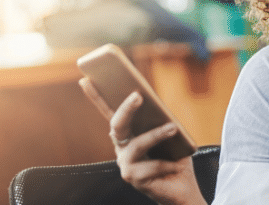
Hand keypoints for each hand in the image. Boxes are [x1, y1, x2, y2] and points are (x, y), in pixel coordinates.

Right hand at [78, 78, 207, 204]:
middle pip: (117, 125)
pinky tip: (176, 164)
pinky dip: (166, 163)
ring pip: (136, 144)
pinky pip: (150, 165)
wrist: (183, 189)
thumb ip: (162, 120)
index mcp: (128, 134)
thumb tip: (158, 107)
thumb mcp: (171, 134)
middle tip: (138, 95)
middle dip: (126, 109)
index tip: (86, 79)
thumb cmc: (176, 158)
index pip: (110, 112)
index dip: (96, 97)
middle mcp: (122, 147)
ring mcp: (125, 163)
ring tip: (172, 128)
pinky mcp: (132, 178)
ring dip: (155, 135)